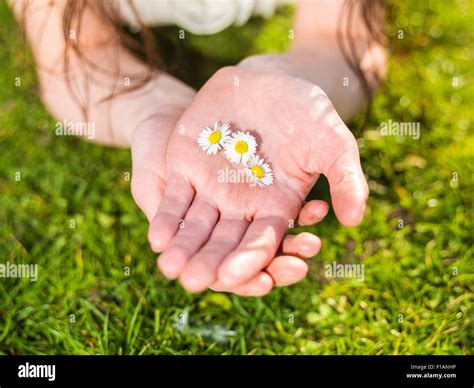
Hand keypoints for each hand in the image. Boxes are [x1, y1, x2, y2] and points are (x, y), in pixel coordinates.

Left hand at [148, 66, 367, 293]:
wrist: (270, 81)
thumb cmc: (307, 113)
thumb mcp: (333, 143)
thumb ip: (346, 180)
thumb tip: (356, 220)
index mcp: (276, 208)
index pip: (261, 243)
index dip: (248, 261)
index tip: (234, 277)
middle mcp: (242, 207)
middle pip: (224, 243)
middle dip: (210, 263)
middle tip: (194, 283)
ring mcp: (212, 190)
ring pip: (195, 227)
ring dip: (183, 248)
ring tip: (170, 268)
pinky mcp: (187, 170)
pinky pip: (175, 200)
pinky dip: (167, 218)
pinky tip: (157, 238)